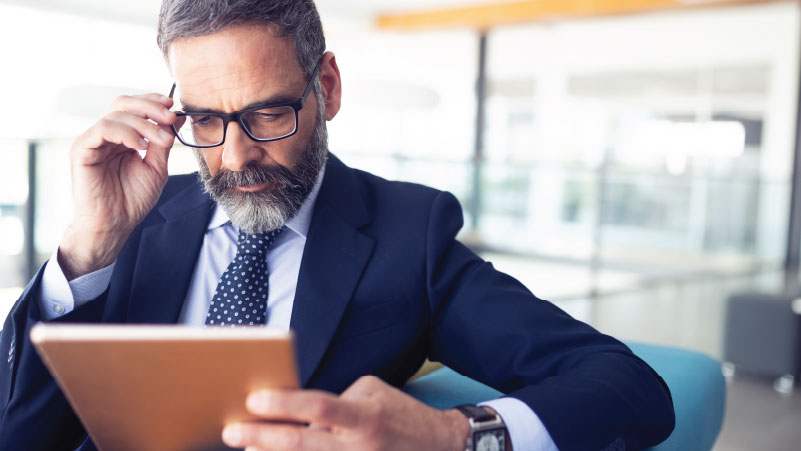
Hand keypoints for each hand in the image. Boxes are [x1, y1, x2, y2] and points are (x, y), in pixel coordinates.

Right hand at [59, 94, 176, 279]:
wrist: (115, 224)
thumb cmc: (132, 199)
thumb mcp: (156, 167)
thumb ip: (163, 142)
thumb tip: (178, 117)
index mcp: (122, 137)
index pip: (134, 107)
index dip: (153, 102)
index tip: (174, 108)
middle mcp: (106, 135)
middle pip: (123, 103)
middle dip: (150, 107)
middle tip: (170, 117)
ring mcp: (92, 141)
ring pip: (116, 114)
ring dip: (144, 123)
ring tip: (162, 140)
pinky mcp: (82, 150)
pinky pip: (102, 129)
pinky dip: (125, 132)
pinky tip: (141, 146)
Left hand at [221, 375, 469, 450]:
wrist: (440, 447)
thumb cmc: (401, 413)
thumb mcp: (373, 392)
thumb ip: (336, 401)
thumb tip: (301, 416)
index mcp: (365, 417)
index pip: (319, 407)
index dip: (284, 405)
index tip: (254, 400)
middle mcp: (359, 447)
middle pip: (302, 444)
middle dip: (262, 438)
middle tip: (231, 432)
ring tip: (246, 450)